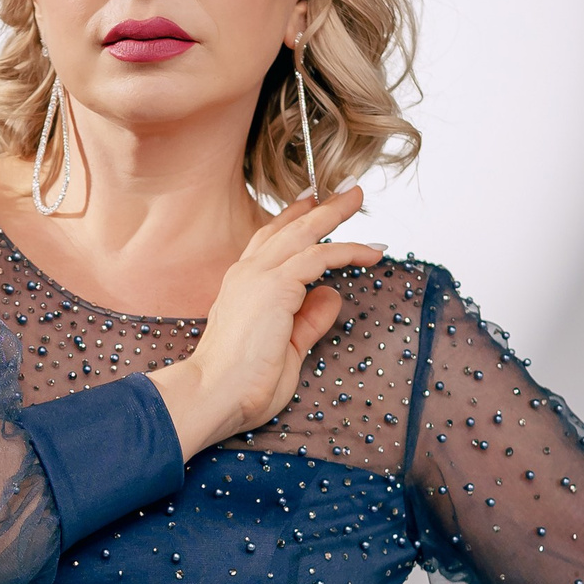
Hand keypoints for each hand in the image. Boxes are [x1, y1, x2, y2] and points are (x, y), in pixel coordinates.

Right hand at [149, 186, 382, 457]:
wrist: (213, 394)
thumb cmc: (240, 382)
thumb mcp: (286, 346)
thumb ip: (309, 320)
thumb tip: (332, 295)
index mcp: (243, 286)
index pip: (270, 241)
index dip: (293, 220)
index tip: (313, 203)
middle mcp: (247, 273)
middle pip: (288, 227)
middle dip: (318, 206)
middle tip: (345, 189)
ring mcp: (259, 276)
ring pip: (304, 233)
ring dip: (334, 213)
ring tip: (357, 197)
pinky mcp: (275, 285)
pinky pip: (319, 256)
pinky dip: (347, 250)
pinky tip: (370, 252)